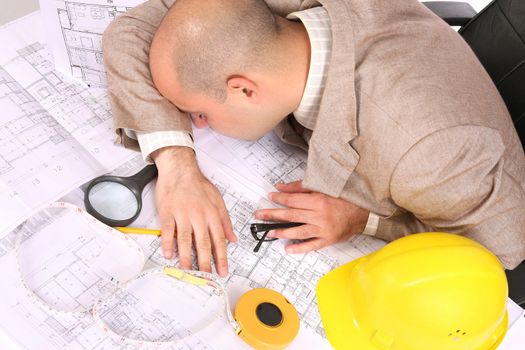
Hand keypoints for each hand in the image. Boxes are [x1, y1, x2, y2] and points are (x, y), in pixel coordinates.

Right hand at [152, 146, 236, 276]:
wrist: (180, 169)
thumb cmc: (198, 185)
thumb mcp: (218, 200)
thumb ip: (225, 221)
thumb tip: (232, 239)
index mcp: (212, 214)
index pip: (219, 240)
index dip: (222, 258)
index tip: (222, 270)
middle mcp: (198, 215)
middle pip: (203, 243)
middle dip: (206, 262)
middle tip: (206, 276)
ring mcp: (182, 214)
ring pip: (185, 239)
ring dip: (186, 257)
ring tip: (188, 270)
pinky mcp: (168, 212)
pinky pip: (167, 230)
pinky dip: (168, 243)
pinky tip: (169, 254)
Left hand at [255, 181, 368, 253]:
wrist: (362, 214)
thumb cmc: (342, 200)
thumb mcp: (323, 189)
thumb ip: (301, 188)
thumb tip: (281, 187)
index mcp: (318, 201)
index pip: (293, 200)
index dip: (279, 199)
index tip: (270, 197)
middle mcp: (320, 216)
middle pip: (291, 215)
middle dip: (273, 215)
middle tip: (260, 215)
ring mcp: (324, 229)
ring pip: (298, 231)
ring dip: (282, 232)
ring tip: (270, 232)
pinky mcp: (328, 240)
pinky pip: (311, 245)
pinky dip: (299, 248)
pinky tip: (288, 248)